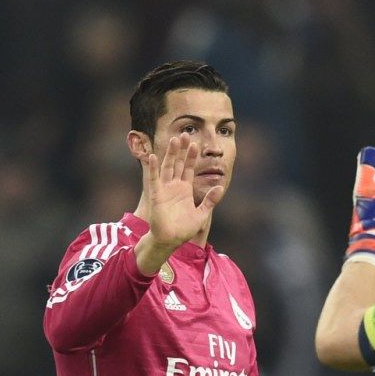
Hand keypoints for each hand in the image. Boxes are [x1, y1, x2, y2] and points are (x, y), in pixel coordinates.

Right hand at [137, 133, 223, 271]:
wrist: (170, 241)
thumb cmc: (184, 229)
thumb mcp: (201, 214)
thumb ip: (210, 200)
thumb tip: (221, 187)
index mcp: (185, 189)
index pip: (189, 168)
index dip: (192, 156)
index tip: (195, 144)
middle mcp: (174, 186)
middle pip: (178, 163)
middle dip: (181, 149)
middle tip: (185, 134)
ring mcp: (164, 189)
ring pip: (167, 167)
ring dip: (170, 154)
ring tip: (174, 140)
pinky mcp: (156, 195)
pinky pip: (154, 179)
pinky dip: (153, 168)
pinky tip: (153, 156)